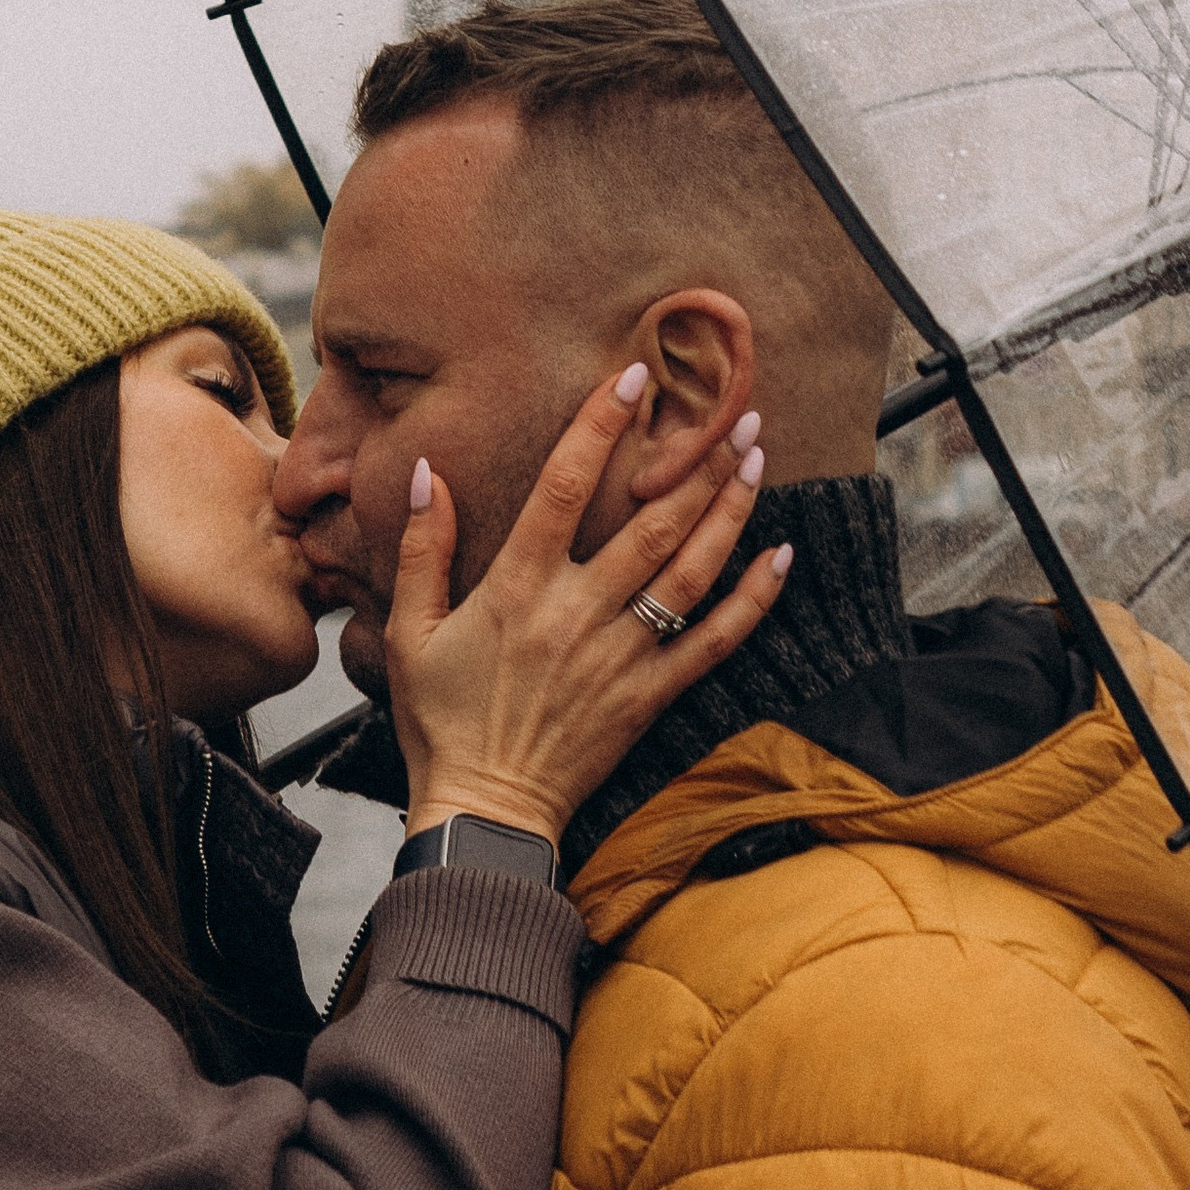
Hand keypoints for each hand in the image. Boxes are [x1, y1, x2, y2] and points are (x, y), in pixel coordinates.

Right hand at [383, 366, 793, 848]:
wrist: (483, 811)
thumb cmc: (439, 720)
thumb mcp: (408, 632)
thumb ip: (421, 550)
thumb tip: (429, 473)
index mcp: (515, 588)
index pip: (564, 485)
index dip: (600, 425)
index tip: (633, 378)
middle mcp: (575, 612)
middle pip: (651, 520)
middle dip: (697, 460)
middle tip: (735, 410)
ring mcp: (619, 655)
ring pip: (689, 570)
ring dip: (730, 509)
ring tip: (757, 457)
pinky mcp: (649, 695)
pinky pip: (714, 641)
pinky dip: (752, 599)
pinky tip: (780, 556)